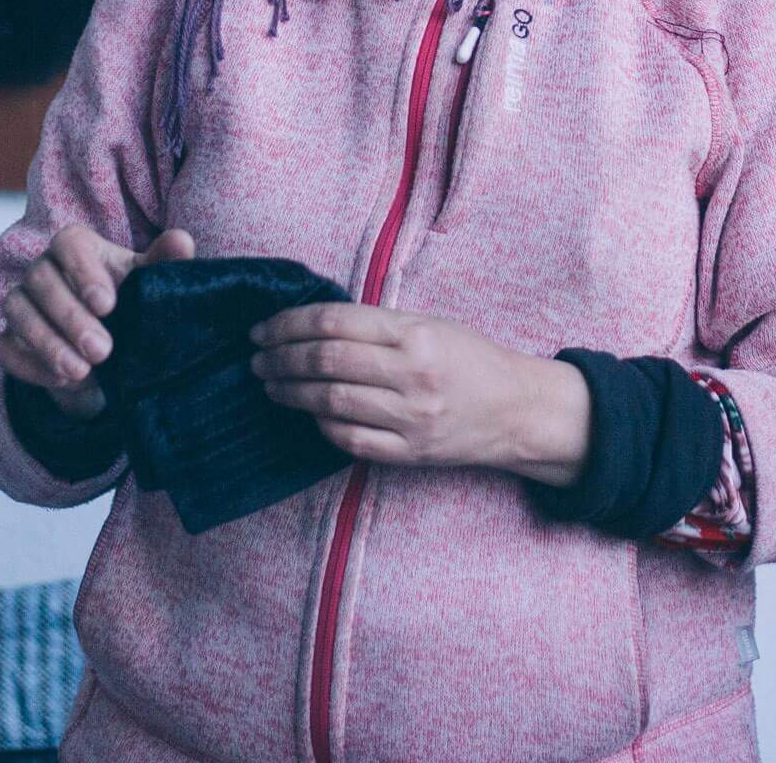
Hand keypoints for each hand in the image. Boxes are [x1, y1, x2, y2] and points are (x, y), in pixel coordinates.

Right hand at [0, 223, 195, 419]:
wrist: (109, 351)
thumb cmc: (131, 302)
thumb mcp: (150, 283)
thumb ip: (165, 261)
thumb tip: (182, 242)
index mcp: (77, 247)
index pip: (69, 243)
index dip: (83, 272)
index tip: (107, 306)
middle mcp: (42, 270)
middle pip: (40, 280)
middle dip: (70, 317)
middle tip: (102, 350)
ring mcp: (20, 304)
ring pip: (17, 312)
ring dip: (48, 343)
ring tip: (82, 370)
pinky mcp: (8, 339)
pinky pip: (4, 348)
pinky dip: (29, 365)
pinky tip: (61, 380)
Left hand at [251, 303, 591, 482]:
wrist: (517, 410)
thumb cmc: (472, 360)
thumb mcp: (432, 325)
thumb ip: (380, 325)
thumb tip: (314, 325)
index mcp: (417, 334)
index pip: (335, 322)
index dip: (290, 324)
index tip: (265, 329)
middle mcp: (412, 374)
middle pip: (324, 361)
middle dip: (280, 358)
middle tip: (257, 357)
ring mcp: (410, 417)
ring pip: (329, 402)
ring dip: (289, 391)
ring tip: (271, 383)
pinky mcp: (409, 452)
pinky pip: (348, 439)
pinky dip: (320, 423)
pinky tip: (308, 412)